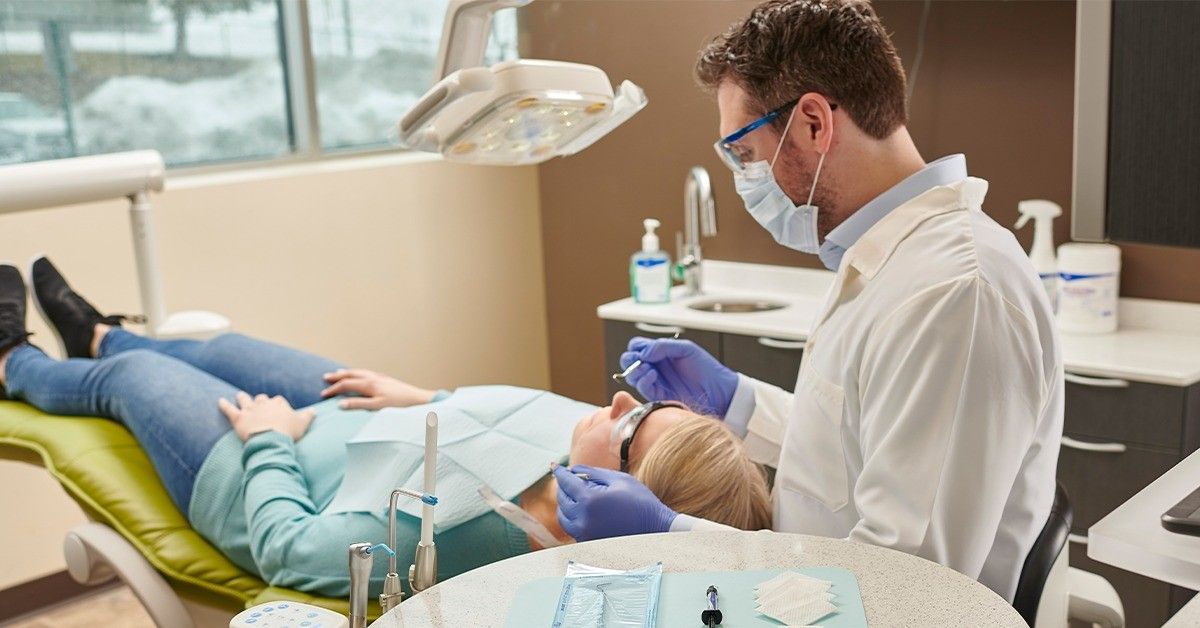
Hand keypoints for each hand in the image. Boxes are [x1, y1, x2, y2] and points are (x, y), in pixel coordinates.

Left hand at [218, 392, 314, 441]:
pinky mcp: (238, 418)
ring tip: (239, 396)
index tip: (279, 410)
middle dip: (261, 401)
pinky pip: (229, 409)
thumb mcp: (303, 424)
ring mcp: (250, 409)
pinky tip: (220, 401)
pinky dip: (224, 405)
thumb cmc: (288, 432)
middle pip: (262, 398)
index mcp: (279, 403)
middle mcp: (264, 403)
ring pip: (245, 399)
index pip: (279, 401)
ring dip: (242, 398)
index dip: (278, 406)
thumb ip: (308, 416)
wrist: (271, 439)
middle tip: (260, 404)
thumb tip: (314, 411)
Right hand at [321, 368, 436, 409]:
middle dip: (338, 376)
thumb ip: (358, 404)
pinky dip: (359, 374)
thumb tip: (340, 404)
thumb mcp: (376, 407)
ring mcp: (380, 378)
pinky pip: (367, 373)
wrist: (418, 400)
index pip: (346, 384)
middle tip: (326, 377)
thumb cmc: (398, 405)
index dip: (333, 389)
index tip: (323, 394)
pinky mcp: (386, 380)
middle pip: (351, 374)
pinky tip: (360, 376)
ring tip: (340, 373)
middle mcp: (373, 378)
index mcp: (369, 384)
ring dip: (348, 373)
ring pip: (360, 372)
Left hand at [552, 464, 676, 540]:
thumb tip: (573, 469)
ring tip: (574, 494)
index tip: (553, 465)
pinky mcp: (589, 544)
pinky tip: (583, 509)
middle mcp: (582, 520)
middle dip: (563, 487)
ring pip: (563, 517)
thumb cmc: (640, 502)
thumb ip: (593, 473)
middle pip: (562, 500)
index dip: (559, 472)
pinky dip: (573, 517)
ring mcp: (584, 535)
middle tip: (568, 478)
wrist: (656, 531)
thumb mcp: (619, 480)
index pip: (566, 483)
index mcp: (589, 501)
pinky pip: (572, 529)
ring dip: (565, 504)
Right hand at [619, 337, 738, 415]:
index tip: (642, 349)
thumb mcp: (686, 349)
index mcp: (661, 352)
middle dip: (630, 359)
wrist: (719, 391)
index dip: (636, 347)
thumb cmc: (707, 368)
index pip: (638, 346)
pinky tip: (653, 375)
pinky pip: (642, 388)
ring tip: (648, 368)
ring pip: (633, 376)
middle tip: (639, 359)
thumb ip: (663, 346)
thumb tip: (643, 352)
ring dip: (635, 370)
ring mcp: (656, 381)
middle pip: (630, 361)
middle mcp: (656, 366)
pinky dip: (643, 380)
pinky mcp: (658, 395)